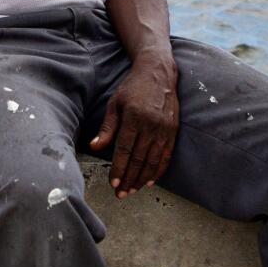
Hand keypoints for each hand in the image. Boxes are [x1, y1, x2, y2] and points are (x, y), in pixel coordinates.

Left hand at [88, 61, 177, 197]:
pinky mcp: (173, 131)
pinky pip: (166, 155)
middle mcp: (151, 125)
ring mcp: (164, 129)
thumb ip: (106, 128)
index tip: (113, 183)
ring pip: (153, 161)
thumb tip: (94, 147)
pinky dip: (158, 170)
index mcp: (134, 118)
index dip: (118, 168)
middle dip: (128, 179)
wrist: (158, 72)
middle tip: (120, 194)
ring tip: (132, 190)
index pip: (125, 150)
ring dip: (142, 179)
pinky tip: (150, 181)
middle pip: (139, 159)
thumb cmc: (132, 88)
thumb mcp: (114, 103)